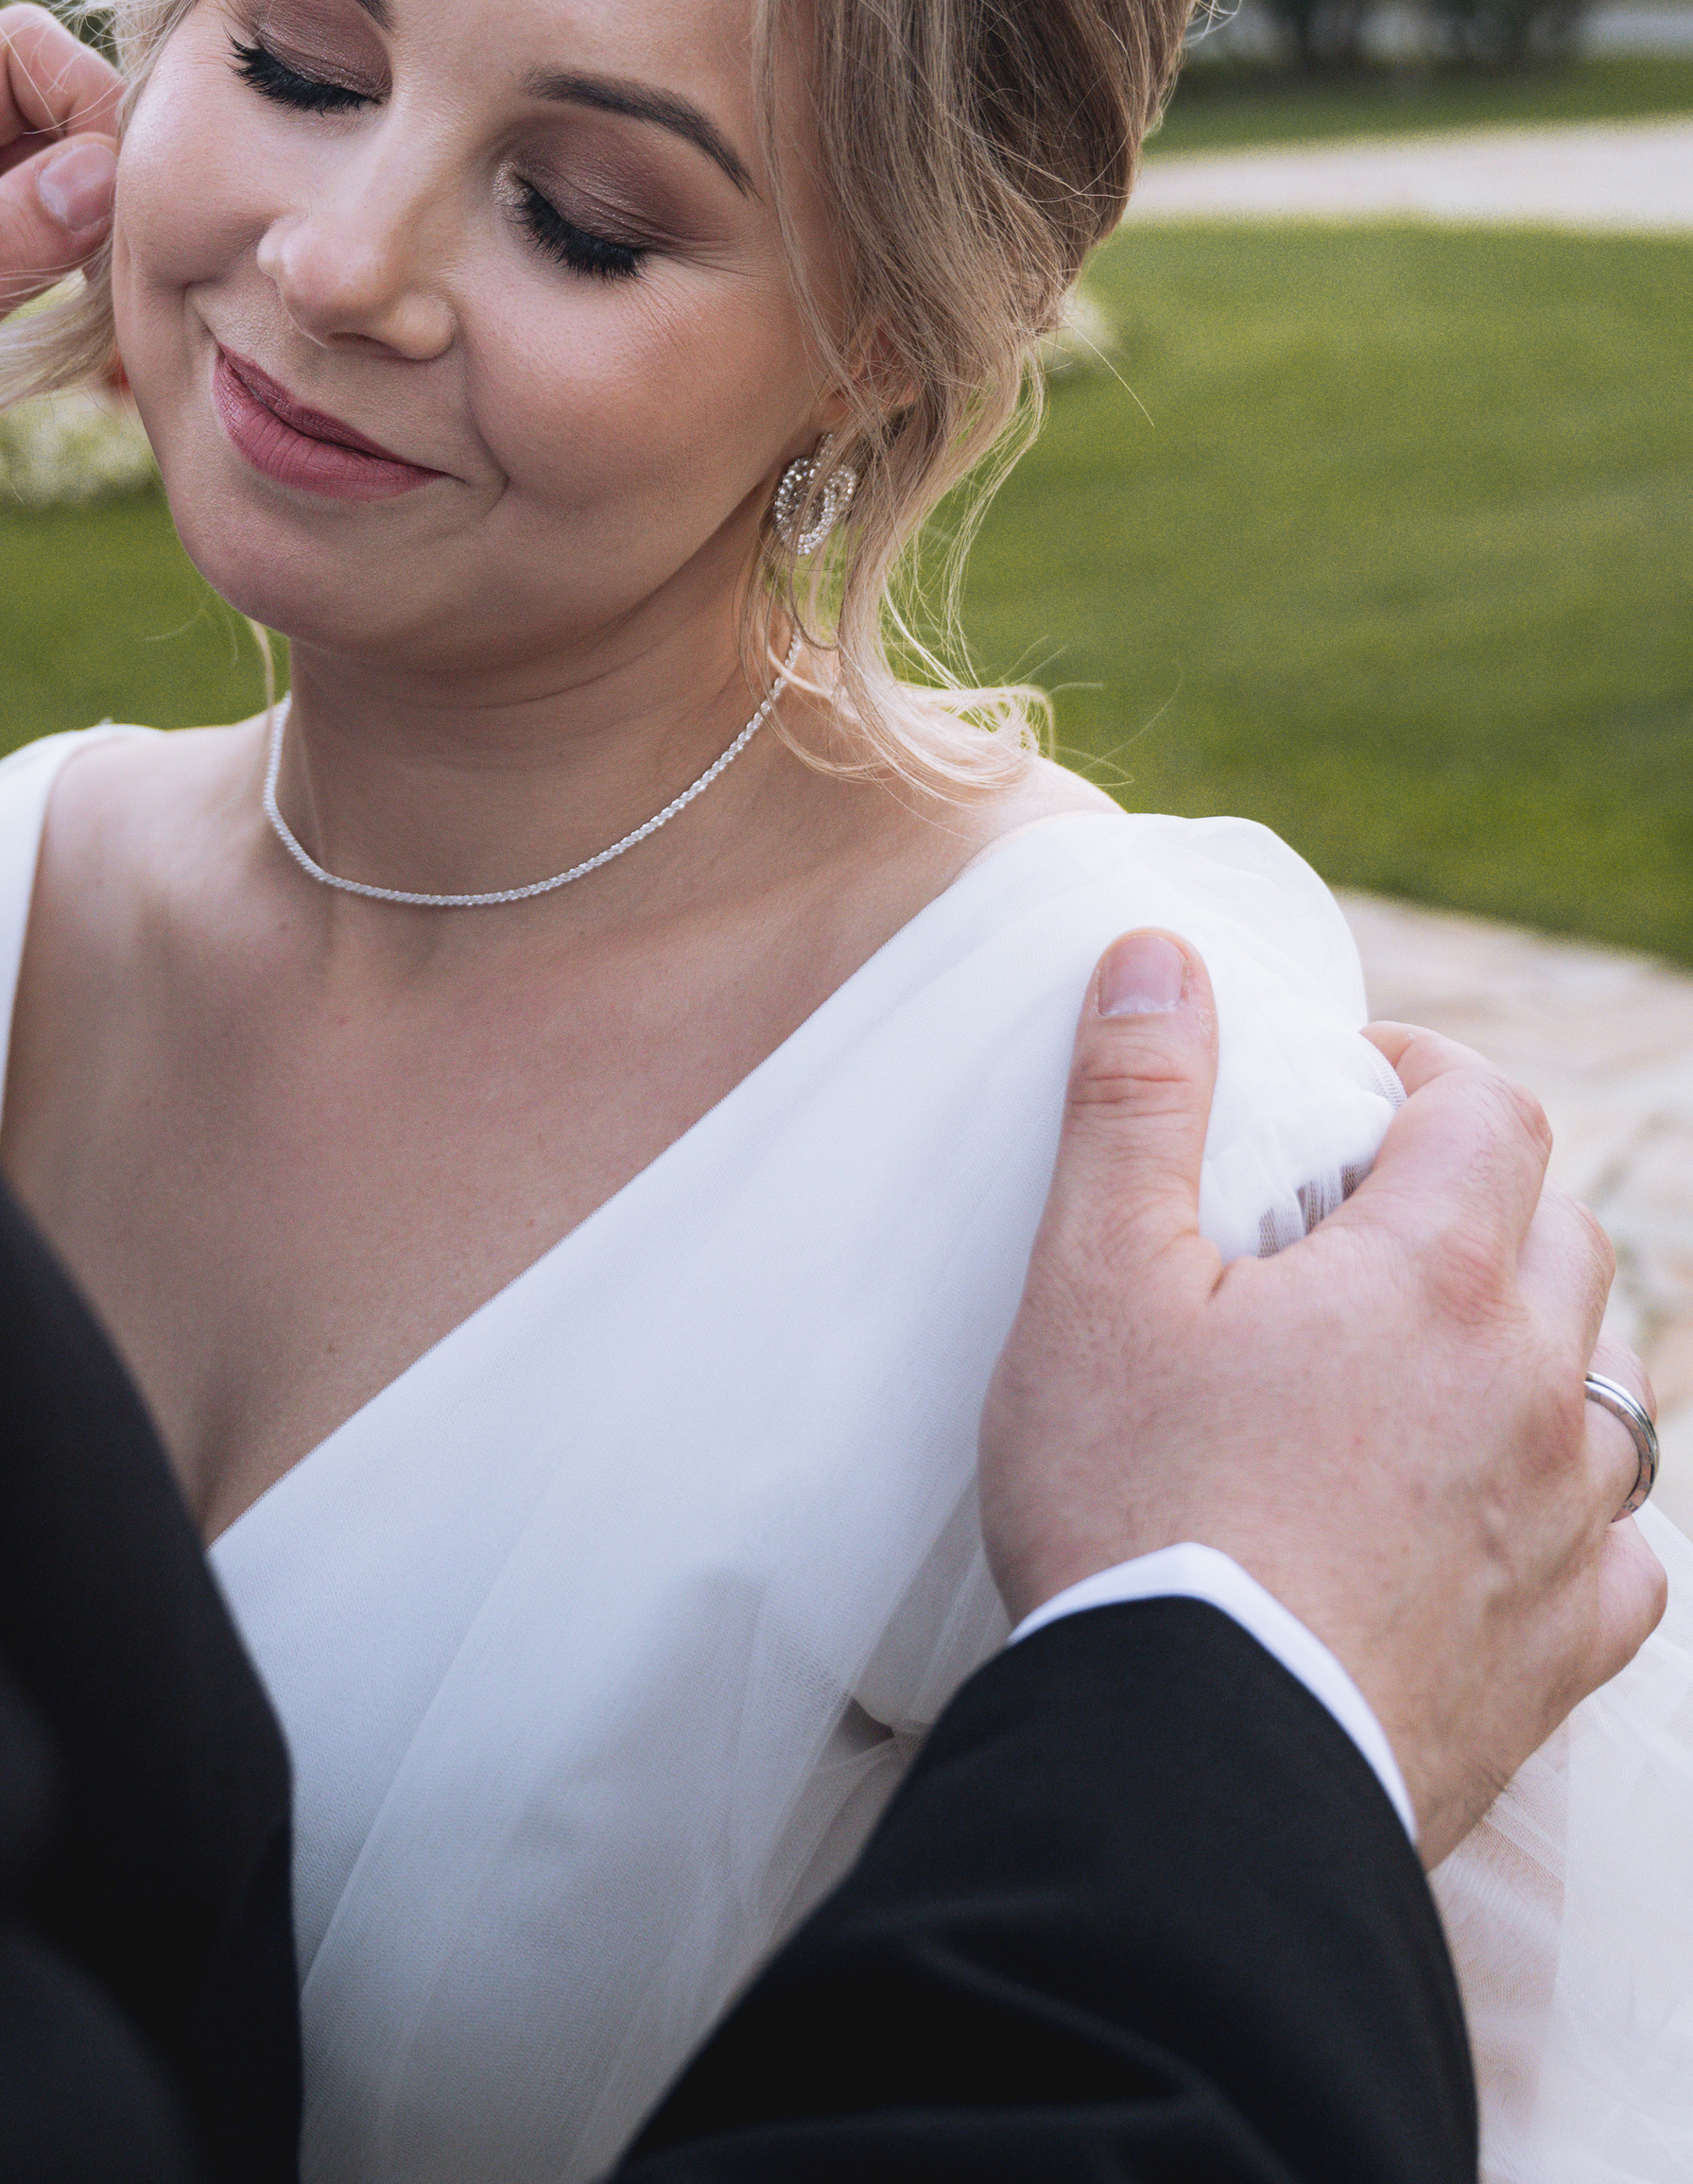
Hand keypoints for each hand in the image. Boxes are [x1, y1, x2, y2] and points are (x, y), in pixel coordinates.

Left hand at [0, 11, 119, 599]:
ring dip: (109, 225)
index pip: (5, 55)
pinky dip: (98, 273)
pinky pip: (67, 238)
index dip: (83, 99)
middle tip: (139, 259)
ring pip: (72, 170)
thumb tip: (103, 169)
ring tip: (120, 303)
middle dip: (108, 165)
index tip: (127, 195)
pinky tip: (104, 329)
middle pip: (50, 100)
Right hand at [980, 928, 1666, 1863]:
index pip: (1491, 1113)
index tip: (1352, 1088)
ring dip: (1545, 1354)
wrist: (1198, 1765)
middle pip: (1566, 1240)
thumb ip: (1135, 1102)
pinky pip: (1626, 1561)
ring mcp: (1560, 1532)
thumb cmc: (1136, 1512)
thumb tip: (1158, 956)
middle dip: (1484, 1202)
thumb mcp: (1095, 1279)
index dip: (1427, 1073)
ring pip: (1614, 1396)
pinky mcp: (1555, 1657)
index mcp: (1433, 1279)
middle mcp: (1533, 1393)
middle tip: (1370, 1224)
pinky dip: (1581, 1523)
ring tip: (1439, 1366)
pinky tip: (1511, 1526)